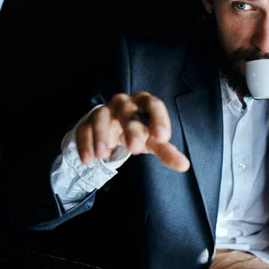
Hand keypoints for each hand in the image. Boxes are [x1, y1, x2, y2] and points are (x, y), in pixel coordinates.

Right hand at [75, 92, 189, 171]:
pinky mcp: (87, 121)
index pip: (154, 105)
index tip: (162, 137)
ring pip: (101, 116)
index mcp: (144, 103)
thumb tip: (184, 165)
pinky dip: (85, 144)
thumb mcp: (152, 141)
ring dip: (101, 135)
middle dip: (130, 128)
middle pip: (126, 110)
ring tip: (103, 155)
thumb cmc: (138, 131)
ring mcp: (104, 111)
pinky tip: (89, 160)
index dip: (159, 119)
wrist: (112, 128)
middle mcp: (124, 103)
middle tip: (135, 148)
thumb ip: (166, 152)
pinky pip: (84, 129)